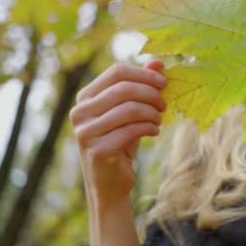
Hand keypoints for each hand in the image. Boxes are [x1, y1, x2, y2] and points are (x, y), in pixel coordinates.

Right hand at [69, 60, 166, 203]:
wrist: (110, 182)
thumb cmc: (120, 141)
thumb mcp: (131, 111)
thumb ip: (142, 85)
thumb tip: (159, 62)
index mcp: (85, 97)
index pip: (117, 72)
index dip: (144, 74)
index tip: (164, 82)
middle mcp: (80, 112)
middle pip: (124, 88)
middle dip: (151, 93)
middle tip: (165, 104)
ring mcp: (86, 132)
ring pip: (129, 109)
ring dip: (152, 113)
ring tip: (159, 119)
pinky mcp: (97, 150)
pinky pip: (131, 130)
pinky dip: (149, 128)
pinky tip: (154, 131)